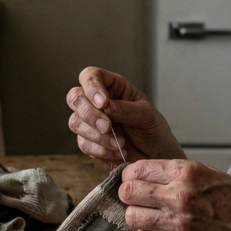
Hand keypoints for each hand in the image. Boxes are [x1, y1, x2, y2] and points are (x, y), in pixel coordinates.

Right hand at [66, 67, 184, 164]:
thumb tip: (106, 107)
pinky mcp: (89, 141)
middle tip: (107, 127)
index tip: (103, 103)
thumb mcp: (147, 115)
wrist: (155, 154)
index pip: (90, 76)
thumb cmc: (153, 129)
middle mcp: (96, 101)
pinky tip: (117, 152)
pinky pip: (83, 143)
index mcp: (112, 86)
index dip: (91, 87)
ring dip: (97, 136)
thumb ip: (127, 110)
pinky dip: (100, 150)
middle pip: (75, 97)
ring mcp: (90, 121)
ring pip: (75, 122)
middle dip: (89, 114)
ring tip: (120, 143)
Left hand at [118, 160, 230, 230]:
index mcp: (185, 172)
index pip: (136, 170)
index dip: (131, 176)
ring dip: (138, 216)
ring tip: (151, 216)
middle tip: (139, 199)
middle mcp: (179, 196)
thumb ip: (172, 172)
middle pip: (127, 193)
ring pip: (132, 217)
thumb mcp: (205, 171)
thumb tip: (140, 173)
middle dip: (130, 195)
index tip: (135, 180)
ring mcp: (178, 224)